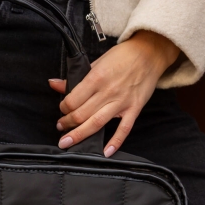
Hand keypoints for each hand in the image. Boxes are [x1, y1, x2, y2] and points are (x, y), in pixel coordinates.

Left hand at [49, 30, 178, 155]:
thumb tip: (54, 84)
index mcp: (96, 78)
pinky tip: (106, 152)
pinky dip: (115, 142)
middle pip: (81, 114)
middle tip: (61, 127)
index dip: (63, 108)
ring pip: (96, 123)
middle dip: (67, 123)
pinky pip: (124, 129)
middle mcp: (108, 92)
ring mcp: (121, 102)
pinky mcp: (134, 109)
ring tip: (67, 141)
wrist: (149, 52)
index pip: (73, 100)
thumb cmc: (122, 56)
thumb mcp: (96, 62)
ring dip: (80, 135)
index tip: (62, 109)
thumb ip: (76, 77)